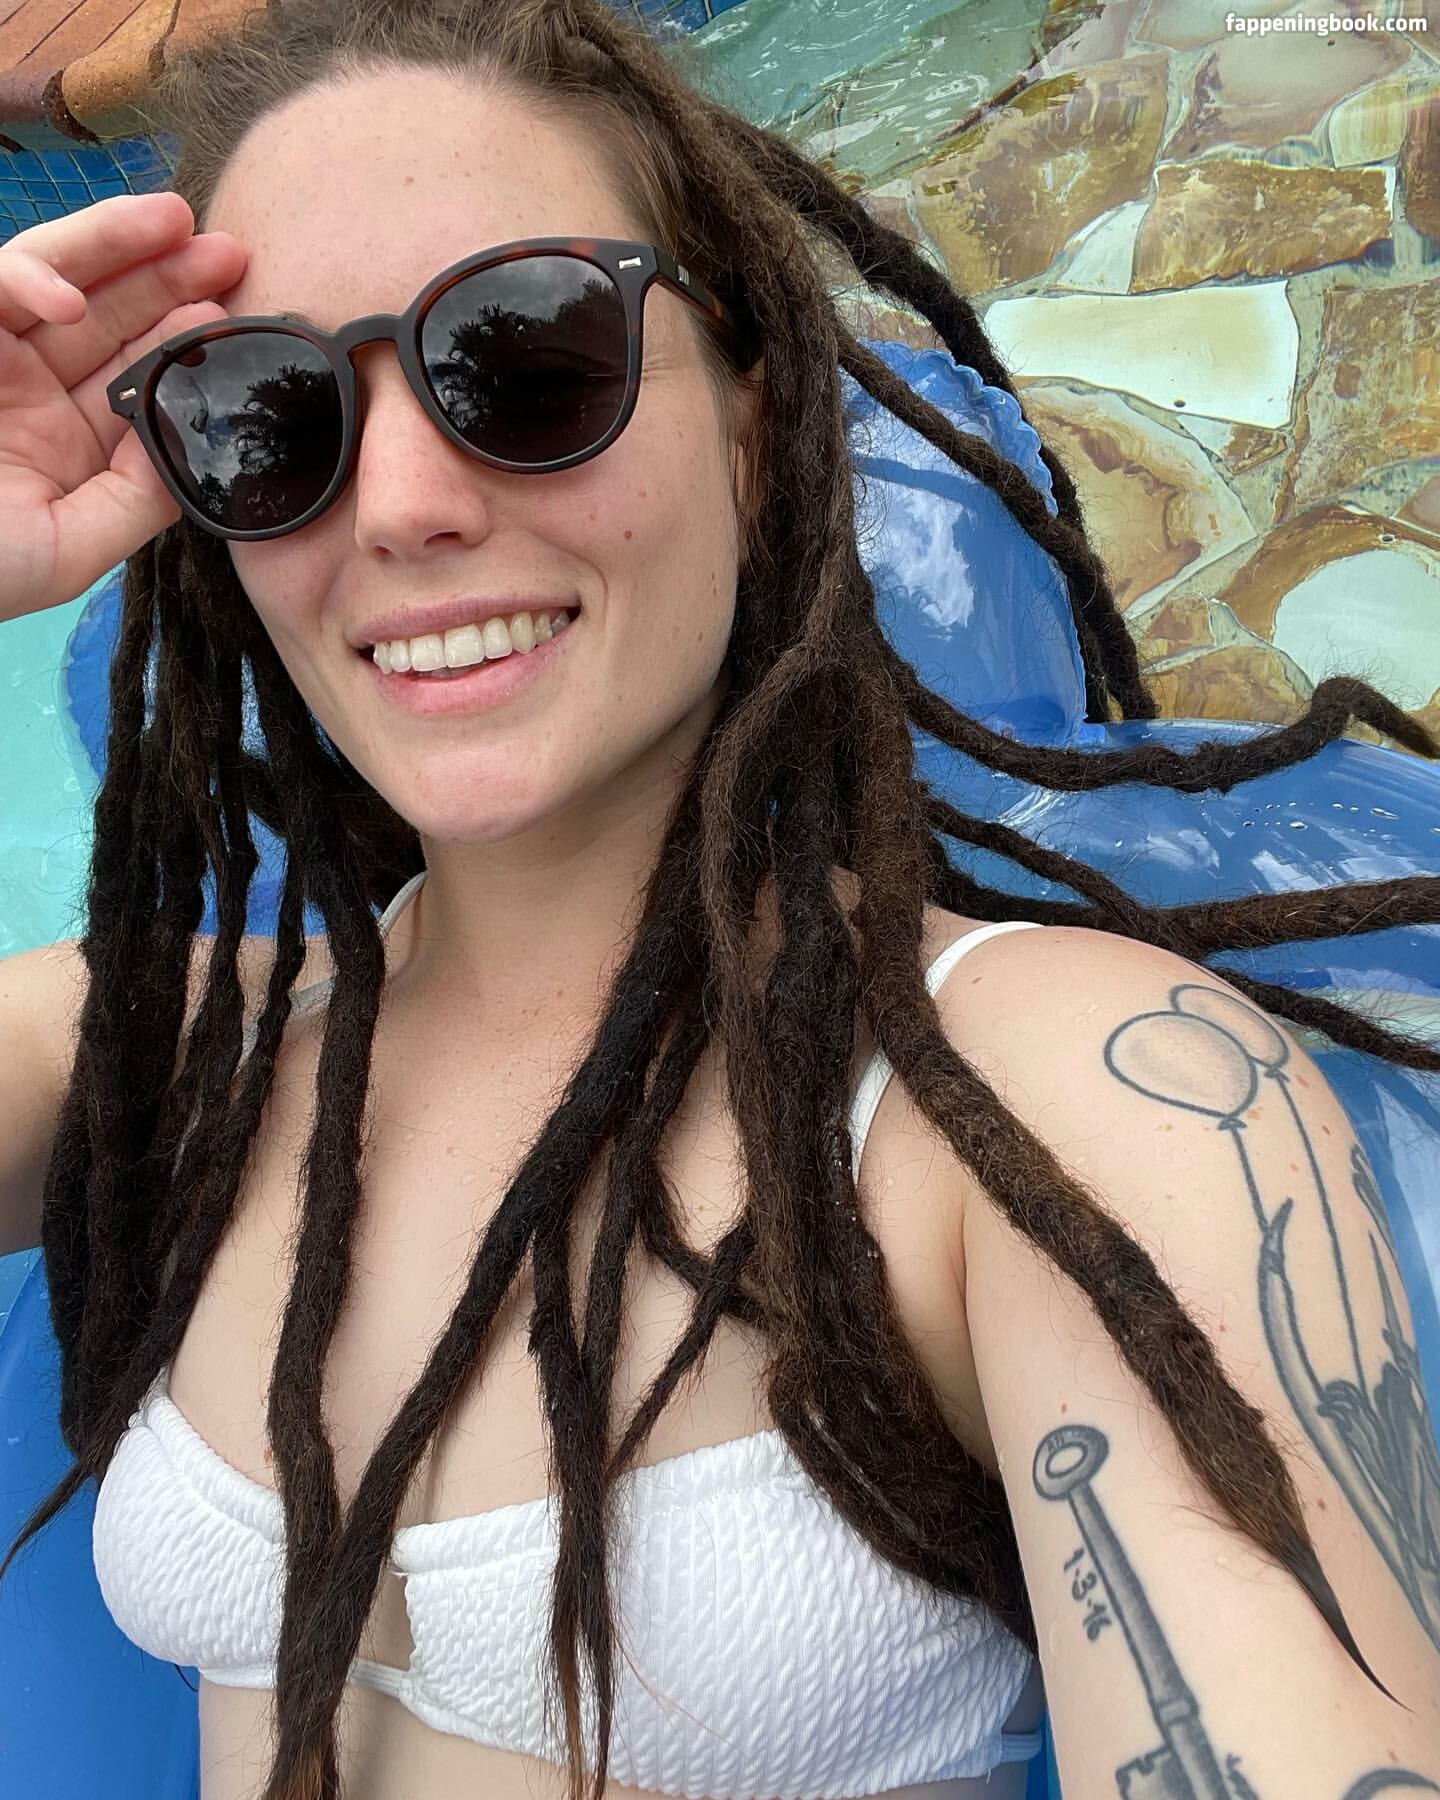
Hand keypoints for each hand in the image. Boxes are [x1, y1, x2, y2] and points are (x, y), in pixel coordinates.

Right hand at [0, 191, 247, 623]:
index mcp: (69, 438)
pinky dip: (27, 283)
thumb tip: (187, 441)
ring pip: (55, 277)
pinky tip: (69, 300)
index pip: (136, 370)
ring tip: (175, 221)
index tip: (234, 316)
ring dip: (112, 243)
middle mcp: (31, 387)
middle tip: (230, 249)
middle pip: (108, 310)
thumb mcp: (72, 549)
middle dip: (167, 274)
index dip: (183, 337)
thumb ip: (138, 499)